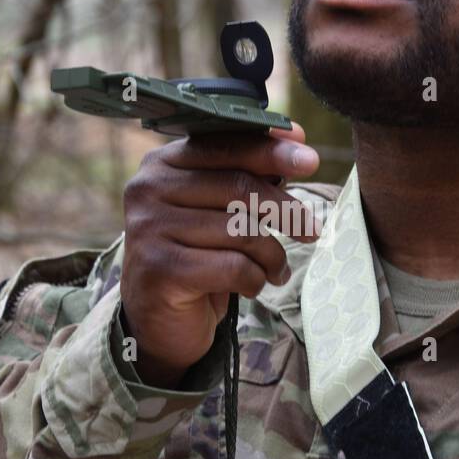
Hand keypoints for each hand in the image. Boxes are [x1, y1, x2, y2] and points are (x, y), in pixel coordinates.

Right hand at [120, 124, 320, 387]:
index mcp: (162, 163)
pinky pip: (233, 267)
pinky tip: (253, 286)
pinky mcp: (160, 269)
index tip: (309, 160)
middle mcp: (148, 189)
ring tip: (275, 269)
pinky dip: (255, 280)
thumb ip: (248, 175)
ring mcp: (149, 229)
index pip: (225, 146)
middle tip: (310, 230)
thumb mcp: (221, 210)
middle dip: (285, 210)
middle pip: (238, 187)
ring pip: (241, 231)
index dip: (271, 151)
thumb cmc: (198, 255)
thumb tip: (296, 140)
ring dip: (272, 256)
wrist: (160, 318)